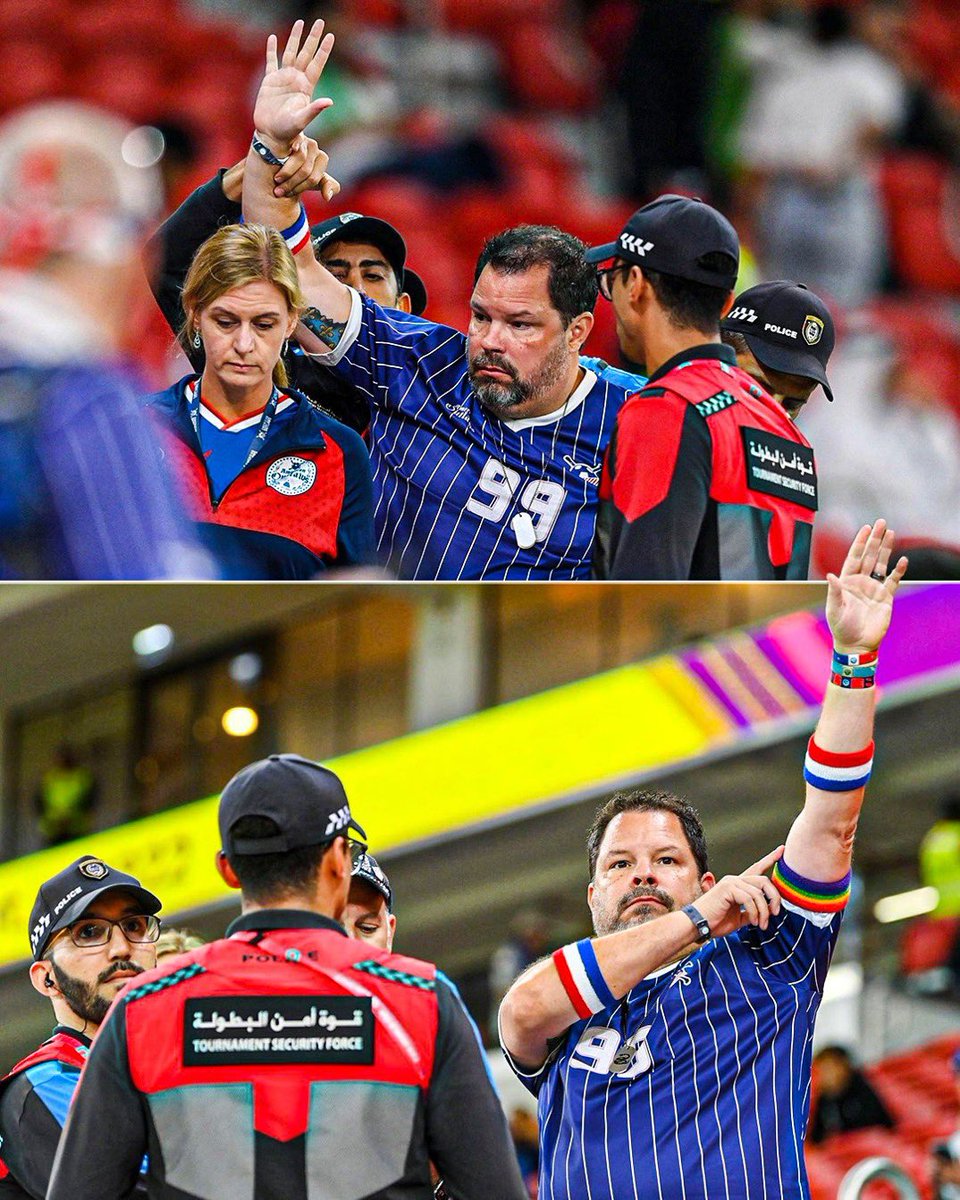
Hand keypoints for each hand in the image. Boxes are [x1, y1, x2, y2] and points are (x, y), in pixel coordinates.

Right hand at [254, 19, 334, 149]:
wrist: (271, 135)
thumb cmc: (288, 131)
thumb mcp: (302, 120)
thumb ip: (314, 110)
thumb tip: (329, 102)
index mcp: (305, 87)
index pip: (317, 64)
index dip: (323, 50)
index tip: (330, 36)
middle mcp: (296, 80)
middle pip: (306, 53)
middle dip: (313, 38)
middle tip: (319, 21)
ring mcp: (283, 79)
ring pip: (291, 53)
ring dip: (295, 38)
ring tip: (300, 23)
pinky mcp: (270, 81)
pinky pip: (271, 61)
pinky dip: (272, 50)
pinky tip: (273, 38)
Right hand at [273, 135, 340, 199]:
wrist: (279, 156)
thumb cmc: (297, 170)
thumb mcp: (312, 181)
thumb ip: (325, 186)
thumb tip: (327, 197)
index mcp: (322, 158)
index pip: (313, 178)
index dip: (299, 188)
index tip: (288, 195)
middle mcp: (314, 146)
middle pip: (305, 171)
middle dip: (291, 184)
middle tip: (278, 191)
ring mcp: (302, 138)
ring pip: (297, 159)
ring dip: (285, 173)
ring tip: (275, 180)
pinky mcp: (289, 133)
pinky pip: (290, 145)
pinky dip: (283, 154)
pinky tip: (276, 159)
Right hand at [695, 845, 783, 937]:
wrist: (698, 925)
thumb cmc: (714, 921)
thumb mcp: (738, 917)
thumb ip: (750, 912)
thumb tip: (764, 913)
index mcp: (737, 885)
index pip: (756, 868)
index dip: (770, 859)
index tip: (782, 850)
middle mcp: (735, 880)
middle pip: (764, 881)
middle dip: (775, 897)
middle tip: (774, 914)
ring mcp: (731, 882)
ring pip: (759, 893)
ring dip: (764, 911)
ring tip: (762, 924)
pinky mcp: (727, 888)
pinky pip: (749, 899)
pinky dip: (755, 912)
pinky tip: (753, 921)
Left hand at [826, 520, 907, 654]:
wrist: (856, 645)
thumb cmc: (841, 627)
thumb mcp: (834, 608)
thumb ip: (834, 591)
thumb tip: (830, 575)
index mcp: (846, 581)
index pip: (854, 557)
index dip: (860, 543)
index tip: (866, 528)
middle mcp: (861, 581)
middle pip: (869, 556)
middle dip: (875, 539)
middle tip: (881, 522)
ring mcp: (874, 588)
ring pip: (881, 564)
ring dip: (886, 549)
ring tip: (891, 533)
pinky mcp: (886, 598)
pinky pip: (893, 581)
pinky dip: (898, 571)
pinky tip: (903, 560)